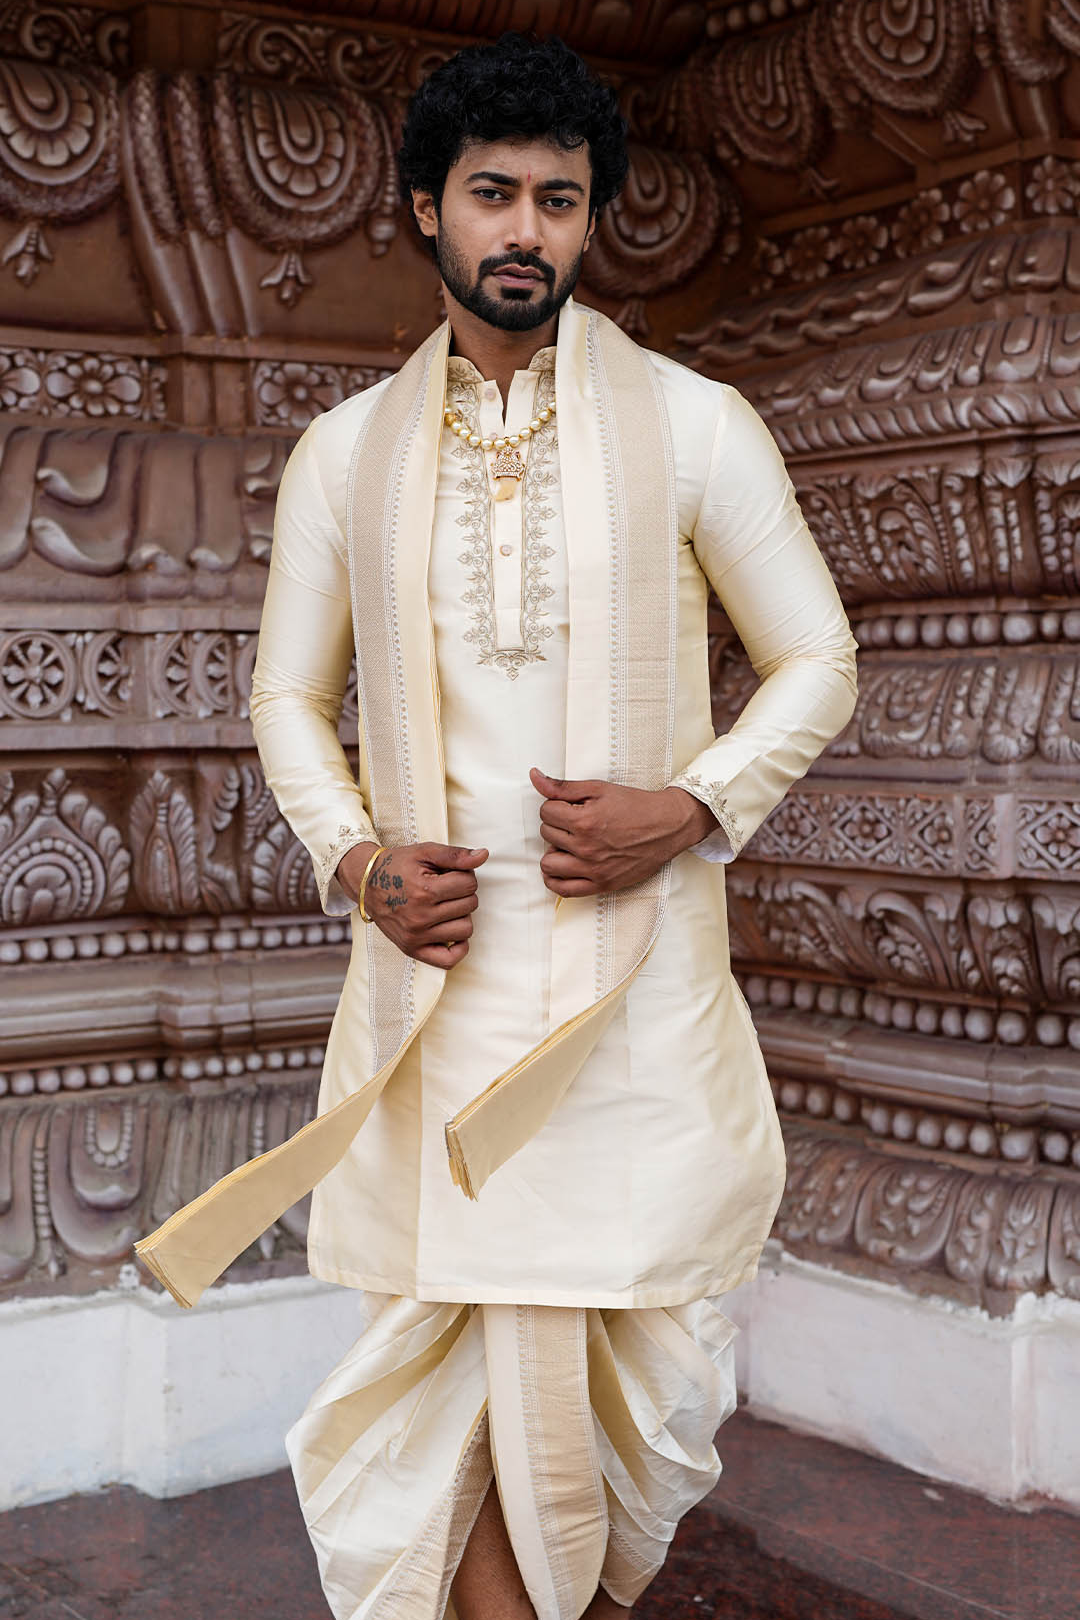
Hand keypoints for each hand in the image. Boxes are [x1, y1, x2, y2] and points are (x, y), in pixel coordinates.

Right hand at [337, 841, 487, 968]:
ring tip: (445, 906)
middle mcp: (420, 917)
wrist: (367, 884)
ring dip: (460, 915)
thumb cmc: (398, 866)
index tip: (450, 874)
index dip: (464, 874)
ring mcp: (416, 936)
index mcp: (424, 891)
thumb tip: (484, 855)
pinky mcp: (412, 949)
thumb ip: (456, 855)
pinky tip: (450, 930)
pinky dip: (458, 947)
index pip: (469, 883)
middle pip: (470, 905)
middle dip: (462, 893)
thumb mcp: (425, 852)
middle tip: (445, 888)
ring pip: (465, 929)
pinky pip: (449, 959)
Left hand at [530, 767, 716, 897]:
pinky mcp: (601, 884)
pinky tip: (563, 866)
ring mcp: (593, 869)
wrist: (667, 826)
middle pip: (547, 835)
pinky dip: (555, 879)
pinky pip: (563, 890)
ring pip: (548, 864)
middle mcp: (586, 847)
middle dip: (557, 825)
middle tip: (575, 822)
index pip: (546, 812)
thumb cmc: (636, 806)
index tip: (570, 806)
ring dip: (554, 851)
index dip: (556, 805)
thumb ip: (563, 786)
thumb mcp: (599, 789)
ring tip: (569, 844)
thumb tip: (534, 777)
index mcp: (585, 821)